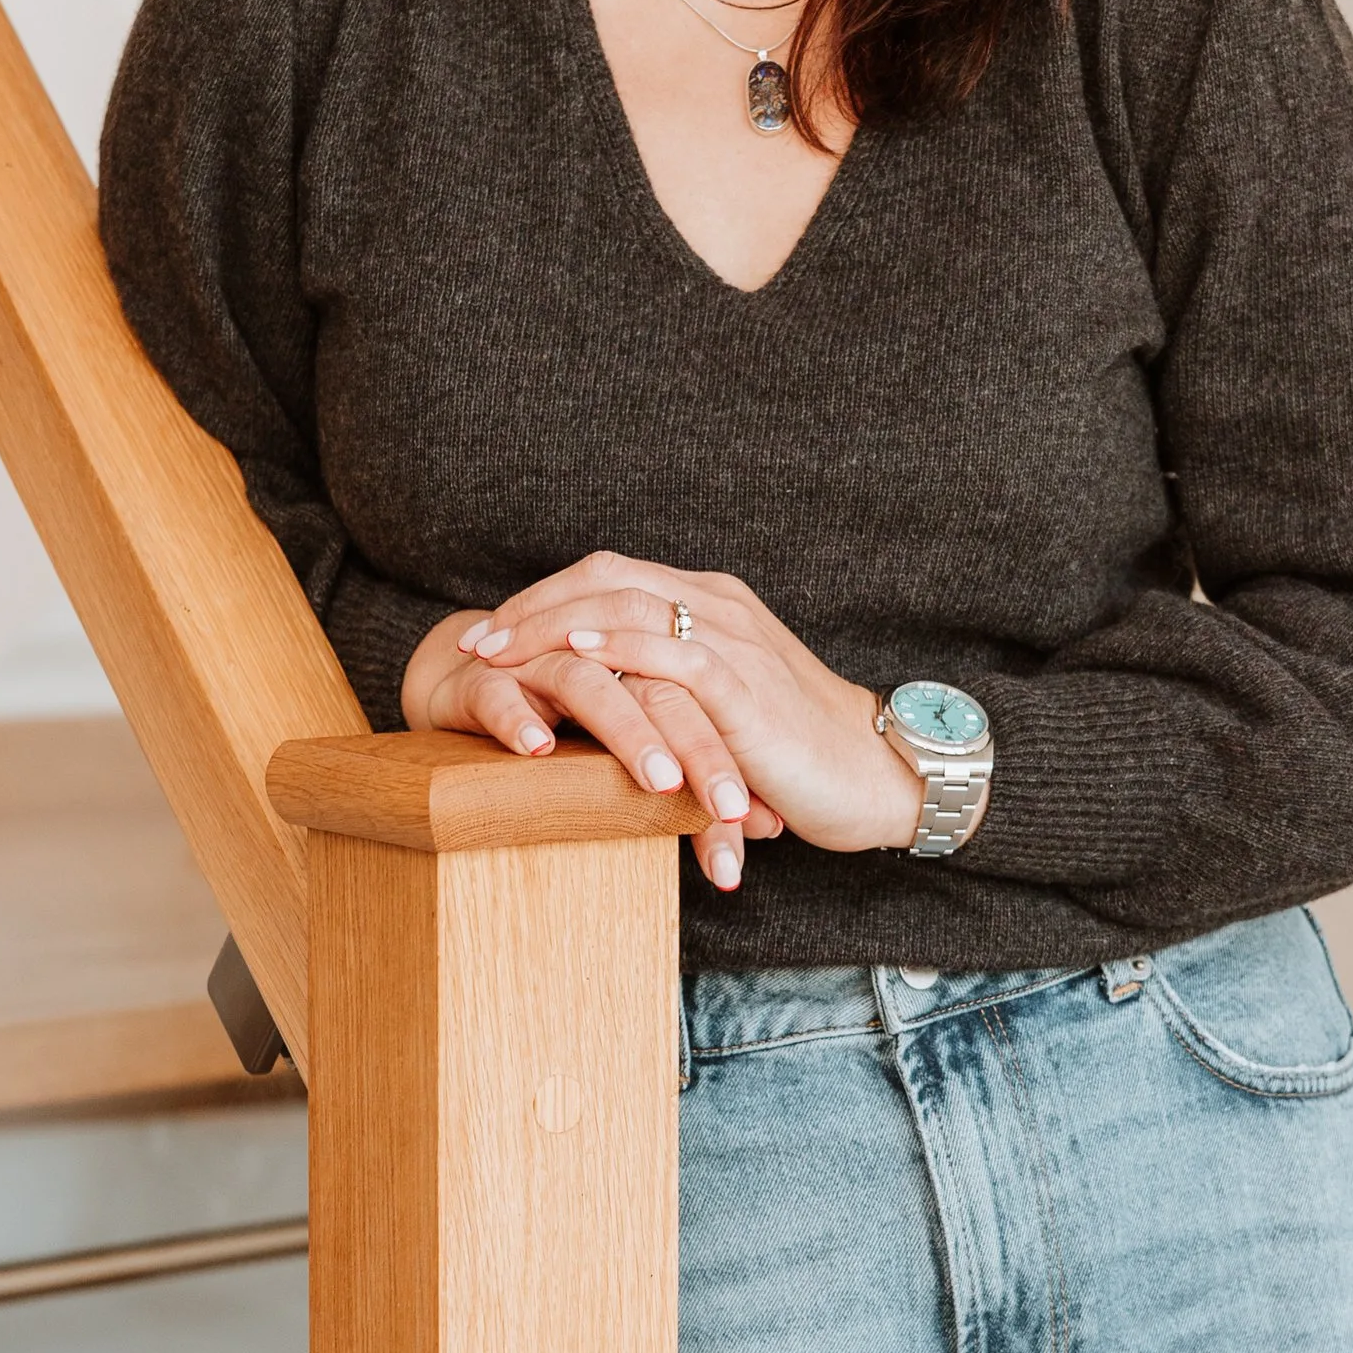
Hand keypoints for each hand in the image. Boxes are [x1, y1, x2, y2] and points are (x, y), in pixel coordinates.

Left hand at [400, 553, 919, 891]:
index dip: (545, 597)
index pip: (610, 575)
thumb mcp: (723, 708)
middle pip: (605, 577)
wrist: (876, 777)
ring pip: (626, 606)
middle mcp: (719, 607)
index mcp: (713, 604)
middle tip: (476, 644)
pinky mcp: (743, 686)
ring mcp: (732, 642)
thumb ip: (671, 691)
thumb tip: (608, 707)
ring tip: (499, 655)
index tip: (493, 632)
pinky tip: (571, 656)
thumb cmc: (798, 755)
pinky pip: (669, 652)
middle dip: (531, 607)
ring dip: (551, 627)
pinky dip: (615, 647)